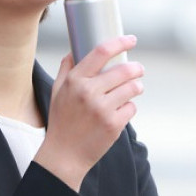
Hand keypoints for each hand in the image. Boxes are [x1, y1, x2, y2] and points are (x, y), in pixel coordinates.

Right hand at [33, 35, 143, 190]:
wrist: (64, 155)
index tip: (131, 39)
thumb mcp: (57, 91)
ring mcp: (102, 109)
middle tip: (139, 69)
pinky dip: (130, 107)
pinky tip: (122, 110)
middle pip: (124, 70)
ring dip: (137, 86)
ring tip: (135, 88)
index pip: (101, 52)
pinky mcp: (113, 125)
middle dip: (136, 68)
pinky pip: (131, 108)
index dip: (120, 42)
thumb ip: (66, 69)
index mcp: (75, 80)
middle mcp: (88, 92)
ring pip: (132, 88)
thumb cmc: (61, 121)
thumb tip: (75, 50)